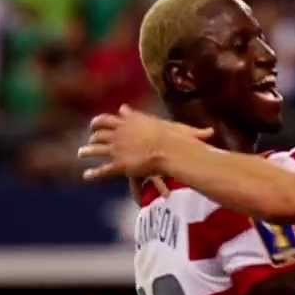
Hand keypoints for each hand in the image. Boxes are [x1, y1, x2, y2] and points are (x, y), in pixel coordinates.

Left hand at [77, 105, 213, 181]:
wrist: (168, 149)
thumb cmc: (178, 140)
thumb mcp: (184, 132)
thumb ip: (193, 132)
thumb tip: (212, 133)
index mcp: (134, 121)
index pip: (117, 117)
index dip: (109, 119)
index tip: (103, 120)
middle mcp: (122, 131)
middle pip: (102, 129)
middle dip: (94, 133)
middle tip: (90, 137)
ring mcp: (118, 148)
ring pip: (97, 148)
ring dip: (88, 150)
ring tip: (81, 153)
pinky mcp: (118, 163)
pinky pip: (103, 169)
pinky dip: (94, 174)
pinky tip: (87, 177)